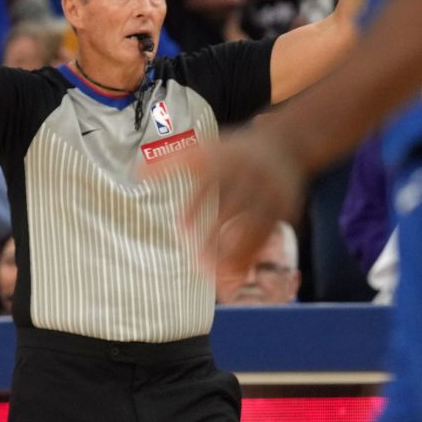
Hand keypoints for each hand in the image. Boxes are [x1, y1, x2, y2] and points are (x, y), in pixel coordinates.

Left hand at [174, 126, 306, 278]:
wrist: (285, 145)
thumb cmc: (233, 153)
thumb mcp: (202, 149)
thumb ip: (169, 163)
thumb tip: (135, 174)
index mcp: (227, 159)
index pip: (209, 184)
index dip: (195, 207)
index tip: (180, 229)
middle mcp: (251, 175)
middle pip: (233, 208)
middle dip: (216, 235)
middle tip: (198, 261)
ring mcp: (271, 193)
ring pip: (255, 226)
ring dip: (238, 252)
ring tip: (219, 276)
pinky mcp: (285, 208)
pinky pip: (269, 234)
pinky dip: (254, 254)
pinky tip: (238, 273)